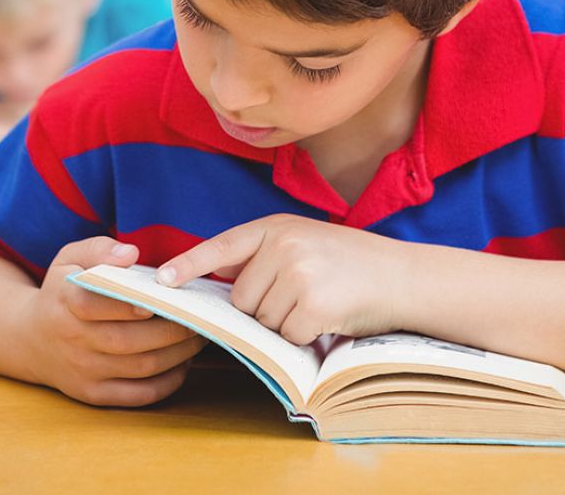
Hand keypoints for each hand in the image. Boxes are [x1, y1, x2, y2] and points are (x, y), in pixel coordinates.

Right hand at [27, 237, 206, 406]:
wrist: (31, 340)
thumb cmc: (62, 291)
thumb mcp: (70, 259)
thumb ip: (99, 249)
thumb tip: (131, 254)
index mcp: (65, 302)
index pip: (95, 305)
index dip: (128, 304)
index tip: (160, 297)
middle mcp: (73, 341)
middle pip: (128, 341)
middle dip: (172, 330)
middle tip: (200, 316)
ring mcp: (83, 372)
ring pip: (141, 367)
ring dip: (178, 354)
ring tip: (200, 336)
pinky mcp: (94, 395)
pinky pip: (139, 395)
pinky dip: (168, 382)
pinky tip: (183, 363)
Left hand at [156, 215, 411, 344]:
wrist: (404, 277)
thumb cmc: (352, 264)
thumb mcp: (305, 242)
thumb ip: (265, 256)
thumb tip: (221, 283)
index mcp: (276, 228)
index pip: (222, 247)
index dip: (189, 265)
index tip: (160, 281)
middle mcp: (284, 245)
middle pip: (242, 299)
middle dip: (264, 309)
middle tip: (303, 296)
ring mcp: (298, 273)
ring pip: (262, 321)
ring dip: (286, 324)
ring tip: (319, 303)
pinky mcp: (312, 305)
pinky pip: (287, 337)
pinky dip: (304, 338)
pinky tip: (328, 318)